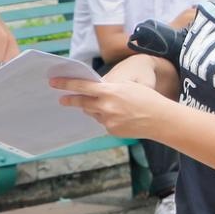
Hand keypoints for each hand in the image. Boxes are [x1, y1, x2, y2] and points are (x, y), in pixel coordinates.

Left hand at [51, 75, 176, 137]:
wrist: (160, 119)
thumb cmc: (147, 98)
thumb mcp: (128, 87)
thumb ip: (109, 89)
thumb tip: (95, 92)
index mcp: (110, 91)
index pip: (83, 87)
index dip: (67, 84)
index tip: (54, 83)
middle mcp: (106, 107)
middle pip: (82, 102)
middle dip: (71, 100)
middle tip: (62, 99)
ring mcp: (108, 120)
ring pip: (94, 113)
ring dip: (95, 109)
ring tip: (111, 106)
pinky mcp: (111, 130)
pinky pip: (103, 122)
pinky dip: (107, 118)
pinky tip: (121, 116)